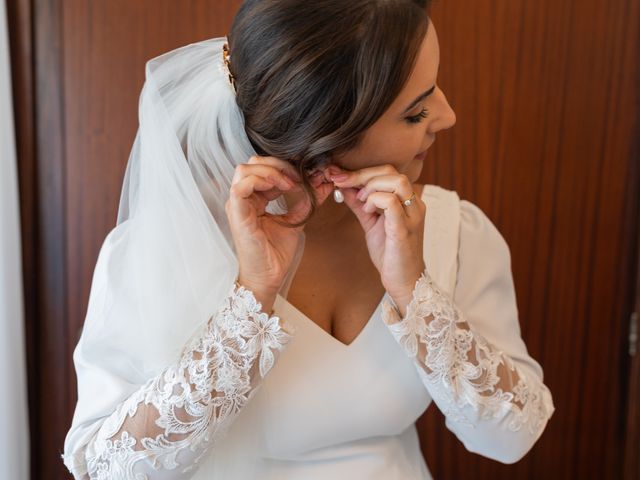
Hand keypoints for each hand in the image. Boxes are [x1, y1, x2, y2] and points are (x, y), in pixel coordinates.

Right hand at [225, 156, 333, 304]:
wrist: (269, 277)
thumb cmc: (277, 253)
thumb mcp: (297, 219)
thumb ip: (307, 200)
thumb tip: (324, 182)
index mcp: (253, 199)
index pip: (263, 168)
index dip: (285, 167)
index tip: (306, 176)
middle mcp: (243, 199)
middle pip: (253, 163)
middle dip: (278, 164)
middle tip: (298, 177)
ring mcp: (237, 205)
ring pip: (245, 169)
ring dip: (271, 171)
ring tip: (289, 184)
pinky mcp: (237, 214)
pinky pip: (241, 186)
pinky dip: (261, 181)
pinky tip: (280, 188)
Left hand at [329, 164, 426, 313]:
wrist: (402, 281)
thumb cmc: (390, 253)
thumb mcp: (370, 223)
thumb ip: (359, 204)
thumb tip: (343, 186)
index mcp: (408, 200)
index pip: (388, 171)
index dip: (361, 171)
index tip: (338, 175)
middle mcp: (414, 204)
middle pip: (392, 172)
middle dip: (361, 175)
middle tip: (342, 184)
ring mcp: (412, 216)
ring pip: (396, 181)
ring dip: (370, 187)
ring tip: (360, 202)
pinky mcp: (404, 229)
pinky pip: (391, 202)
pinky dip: (374, 201)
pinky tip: (367, 211)